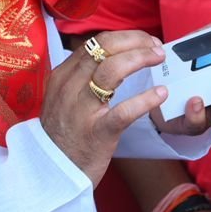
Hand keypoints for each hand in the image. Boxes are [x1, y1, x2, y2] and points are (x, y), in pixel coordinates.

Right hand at [40, 30, 167, 184]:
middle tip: (156, 46)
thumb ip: (83, 76)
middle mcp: (69, 88)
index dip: (126, 37)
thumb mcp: (64, 98)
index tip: (144, 40)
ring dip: (141, 58)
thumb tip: (116, 54)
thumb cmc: (64, 133)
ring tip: (159, 59)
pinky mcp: (97, 133)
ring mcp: (81, 110)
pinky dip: (146, 99)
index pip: (96, 42)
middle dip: (136, 41)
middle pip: (105, 49)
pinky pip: (124, 111)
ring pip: (113, 70)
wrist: (50, 174)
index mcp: (63, 76)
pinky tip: (160, 93)